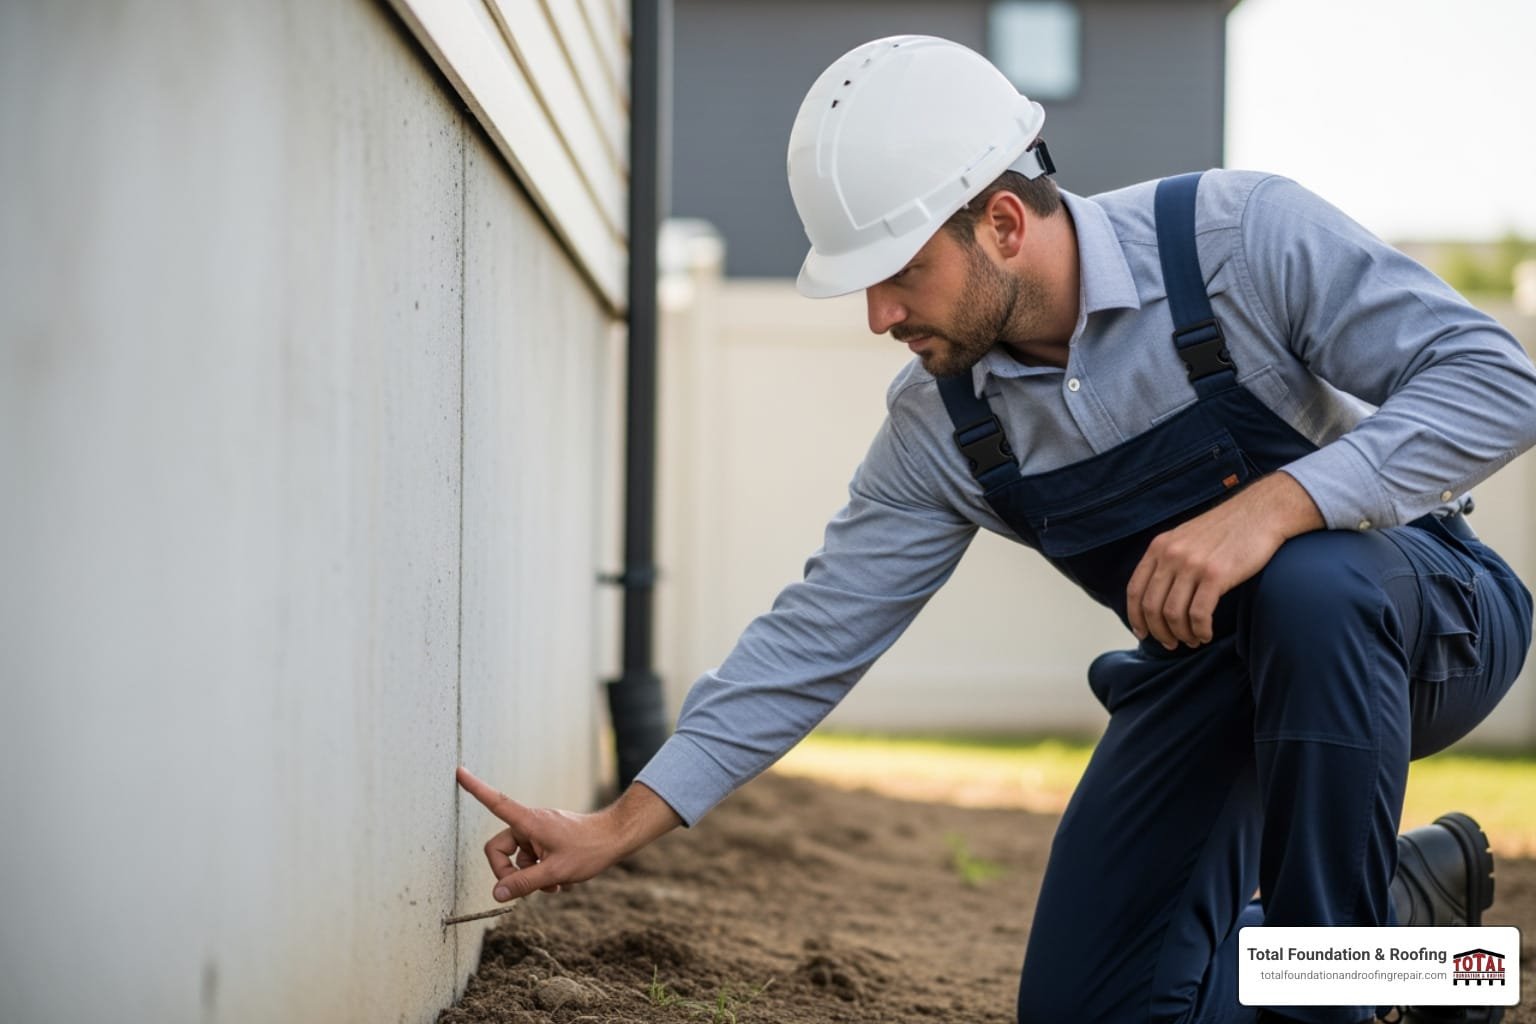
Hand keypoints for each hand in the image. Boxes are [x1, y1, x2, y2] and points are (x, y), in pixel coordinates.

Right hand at [456, 766, 681, 902]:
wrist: (615, 839)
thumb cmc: (589, 850)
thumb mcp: (555, 872)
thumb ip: (524, 883)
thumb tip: (496, 894)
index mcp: (528, 822)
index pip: (496, 802)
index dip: (475, 788)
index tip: (459, 771)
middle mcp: (530, 823)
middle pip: (499, 849)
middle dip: (509, 872)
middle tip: (527, 889)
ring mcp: (538, 831)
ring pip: (518, 859)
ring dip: (530, 876)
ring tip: (554, 884)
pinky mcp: (546, 839)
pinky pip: (531, 858)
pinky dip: (540, 872)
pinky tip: (559, 882)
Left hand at [1126, 472, 1322, 648]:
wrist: (1261, 512)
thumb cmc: (1226, 531)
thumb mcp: (1186, 538)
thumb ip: (1168, 560)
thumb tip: (1157, 595)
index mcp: (1159, 547)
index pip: (1135, 590)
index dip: (1135, 617)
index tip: (1142, 634)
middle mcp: (1170, 555)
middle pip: (1151, 607)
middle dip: (1159, 632)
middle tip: (1170, 644)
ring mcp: (1192, 564)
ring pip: (1173, 614)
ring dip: (1181, 634)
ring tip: (1192, 640)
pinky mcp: (1215, 575)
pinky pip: (1198, 614)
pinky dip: (1199, 630)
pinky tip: (1206, 634)